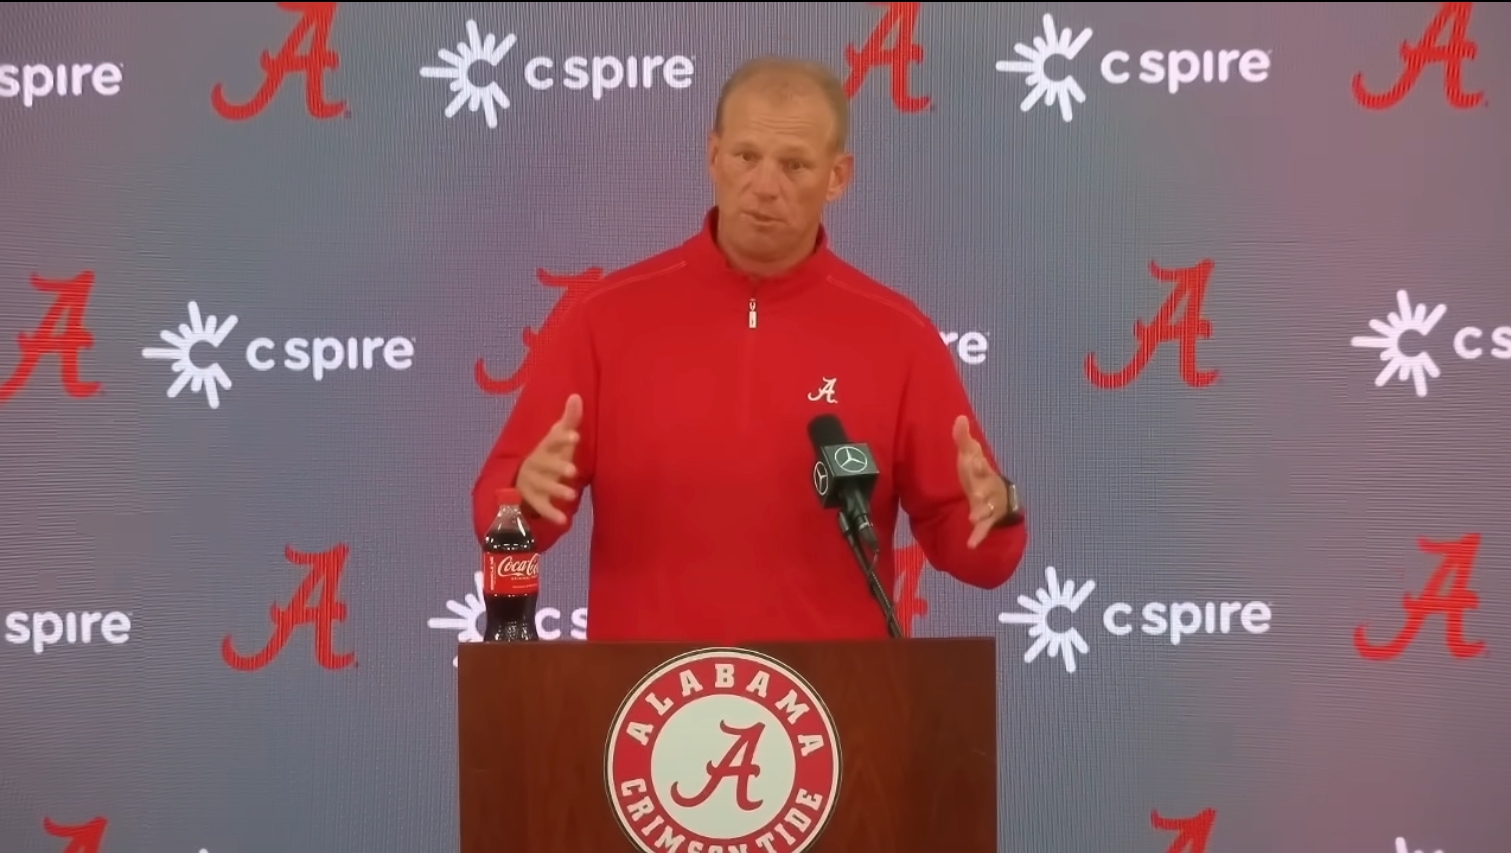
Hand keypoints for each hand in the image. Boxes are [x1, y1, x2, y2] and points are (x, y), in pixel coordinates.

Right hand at [517, 394, 582, 524]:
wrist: (521, 480)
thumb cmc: (548, 456)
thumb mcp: (558, 439)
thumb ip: (569, 420)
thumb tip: (576, 396)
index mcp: (544, 447)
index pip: (552, 440)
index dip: (562, 438)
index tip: (576, 437)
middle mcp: (535, 463)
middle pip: (544, 464)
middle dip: (557, 466)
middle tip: (573, 471)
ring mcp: (532, 482)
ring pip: (542, 486)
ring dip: (556, 490)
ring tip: (572, 496)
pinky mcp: (533, 500)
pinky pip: (540, 507)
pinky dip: (550, 514)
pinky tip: (563, 521)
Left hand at [953, 415, 1007, 548]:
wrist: (1001, 495)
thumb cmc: (979, 473)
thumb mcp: (970, 455)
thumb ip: (963, 438)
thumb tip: (959, 417)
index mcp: (982, 471)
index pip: (980, 465)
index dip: (977, 462)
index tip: (972, 457)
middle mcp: (988, 487)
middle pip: (984, 487)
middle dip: (980, 489)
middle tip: (975, 492)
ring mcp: (989, 504)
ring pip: (986, 509)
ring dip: (980, 512)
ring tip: (972, 518)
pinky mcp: (987, 519)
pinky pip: (983, 529)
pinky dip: (978, 536)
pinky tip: (971, 545)